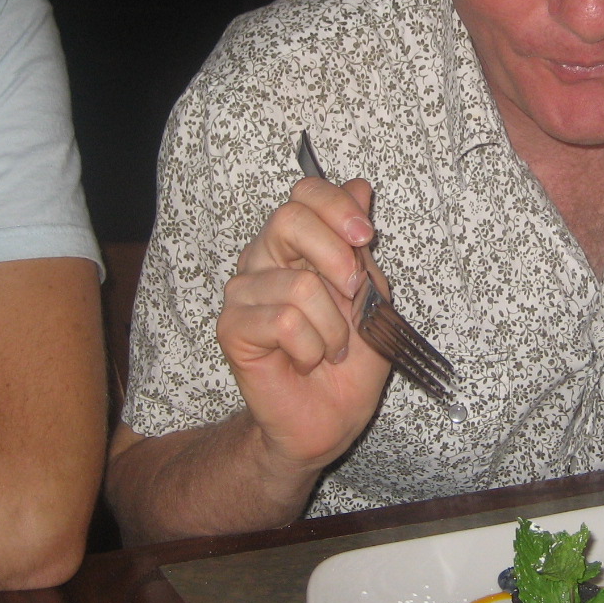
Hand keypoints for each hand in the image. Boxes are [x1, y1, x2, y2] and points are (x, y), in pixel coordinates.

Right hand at [215, 176, 392, 474]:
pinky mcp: (231, 328)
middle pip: (289, 219)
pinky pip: (284, 322)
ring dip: (333, 327)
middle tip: (355, 295)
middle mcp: (262, 259)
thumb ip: (359, 244)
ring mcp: (242, 292)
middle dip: (337, 258)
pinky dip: (311, 347)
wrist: (329, 416)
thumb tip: (357, 186)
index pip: (305, 194)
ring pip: (300, 285)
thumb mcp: (372, 294)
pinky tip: (306, 360)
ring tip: (330, 348)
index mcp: (296, 244)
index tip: (365, 236)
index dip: (337, 207)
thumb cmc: (350, 359)